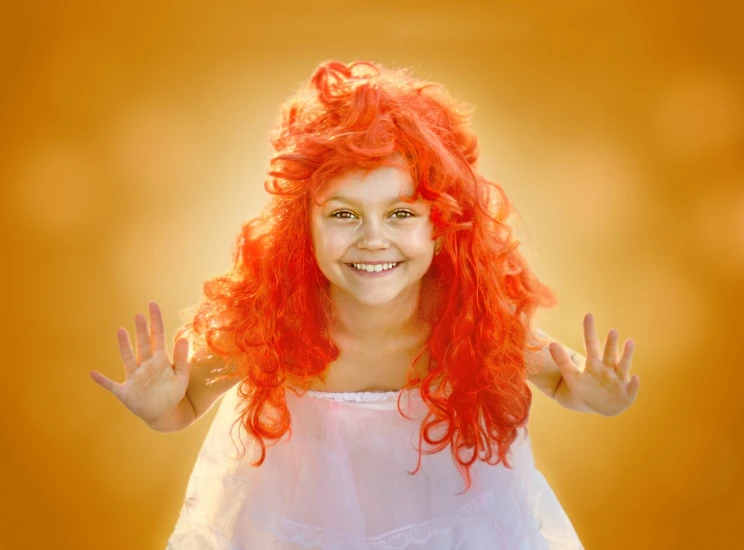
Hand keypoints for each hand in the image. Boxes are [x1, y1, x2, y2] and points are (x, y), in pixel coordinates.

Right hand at [90, 301, 190, 423]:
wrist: (163, 414)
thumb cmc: (172, 394)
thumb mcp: (181, 377)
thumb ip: (182, 359)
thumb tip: (184, 338)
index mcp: (160, 360)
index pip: (158, 335)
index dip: (156, 320)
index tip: (153, 304)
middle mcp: (145, 365)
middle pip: (143, 344)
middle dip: (141, 330)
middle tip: (139, 315)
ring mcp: (134, 377)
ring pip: (128, 358)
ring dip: (125, 346)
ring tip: (121, 331)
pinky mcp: (126, 392)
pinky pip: (111, 385)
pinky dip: (102, 381)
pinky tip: (93, 373)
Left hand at [549, 313, 639, 416]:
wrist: (597, 407)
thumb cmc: (584, 389)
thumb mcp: (572, 376)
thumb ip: (563, 361)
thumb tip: (552, 344)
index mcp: (594, 362)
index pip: (591, 343)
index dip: (588, 330)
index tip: (588, 315)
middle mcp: (608, 367)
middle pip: (608, 353)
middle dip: (610, 343)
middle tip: (612, 331)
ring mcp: (619, 379)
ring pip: (623, 365)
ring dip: (627, 354)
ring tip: (630, 342)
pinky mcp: (627, 393)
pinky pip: (631, 387)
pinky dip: (634, 384)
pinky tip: (635, 378)